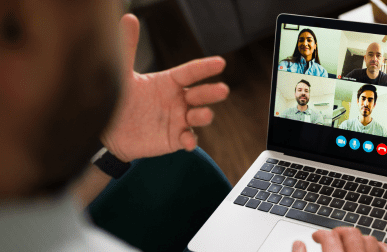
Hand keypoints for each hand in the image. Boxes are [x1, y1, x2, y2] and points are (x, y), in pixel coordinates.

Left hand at [101, 14, 228, 161]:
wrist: (108, 131)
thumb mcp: (122, 73)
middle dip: (212, 92)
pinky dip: (190, 140)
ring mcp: (179, 119)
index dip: (205, 68)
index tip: (220, 62)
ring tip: (204, 114)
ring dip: (204, 115)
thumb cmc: (118, 99)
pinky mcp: (175, 138)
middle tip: (222, 90)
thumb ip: (128, 47)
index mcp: (170, 82)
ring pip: (199, 116)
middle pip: (200, 94)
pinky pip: (188, 139)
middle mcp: (178, 99)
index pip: (191, 72)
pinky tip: (187, 141)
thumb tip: (128, 17)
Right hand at [292, 227, 386, 251]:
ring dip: (358, 239)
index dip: (320, 234)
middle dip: (339, 232)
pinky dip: (378, 248)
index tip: (315, 237)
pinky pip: (386, 251)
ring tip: (347, 246)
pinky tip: (368, 250)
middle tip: (330, 239)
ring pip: (371, 240)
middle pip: (352, 233)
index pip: (330, 237)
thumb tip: (298, 244)